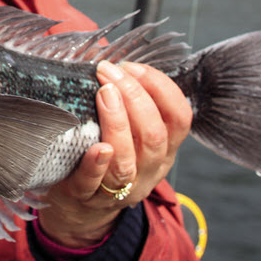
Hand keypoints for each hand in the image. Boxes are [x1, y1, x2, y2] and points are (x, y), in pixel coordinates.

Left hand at [37, 61, 191, 247]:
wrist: (80, 204)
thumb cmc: (105, 152)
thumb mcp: (128, 129)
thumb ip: (128, 99)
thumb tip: (110, 56)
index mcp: (164, 148)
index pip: (180, 117)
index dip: (160, 87)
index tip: (132, 66)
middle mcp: (149, 169)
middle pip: (155, 135)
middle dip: (134, 96)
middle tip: (107, 72)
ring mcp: (121, 187)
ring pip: (129, 159)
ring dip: (118, 122)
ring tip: (103, 93)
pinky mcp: (88, 197)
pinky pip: (95, 183)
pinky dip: (96, 164)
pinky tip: (97, 147)